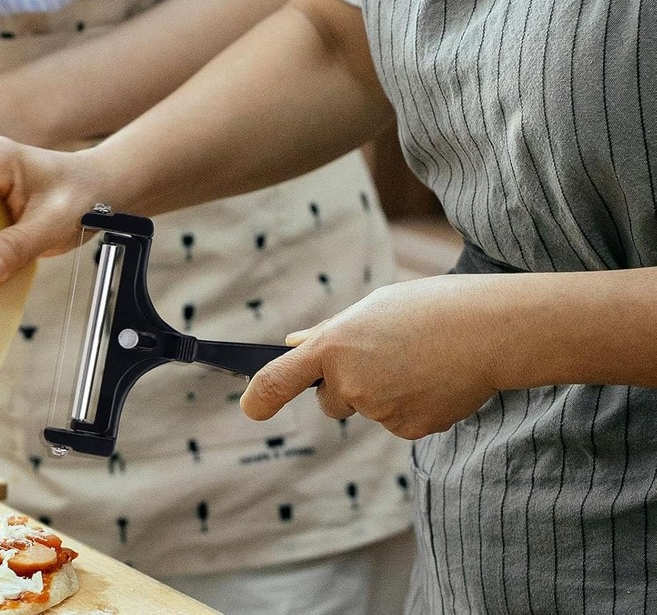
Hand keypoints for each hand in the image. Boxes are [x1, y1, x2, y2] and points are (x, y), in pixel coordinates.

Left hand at [239, 276, 501, 439]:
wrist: (486, 330)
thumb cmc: (427, 308)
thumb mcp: (371, 308)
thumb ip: (330, 332)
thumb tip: (294, 344)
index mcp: (333, 346)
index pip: (280, 378)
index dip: (260, 396)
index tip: (250, 408)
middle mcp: (349, 383)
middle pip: (331, 400)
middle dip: (345, 386)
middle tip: (382, 356)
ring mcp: (379, 410)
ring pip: (370, 408)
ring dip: (385, 391)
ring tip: (419, 359)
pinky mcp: (409, 429)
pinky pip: (399, 421)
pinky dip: (413, 405)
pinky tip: (435, 380)